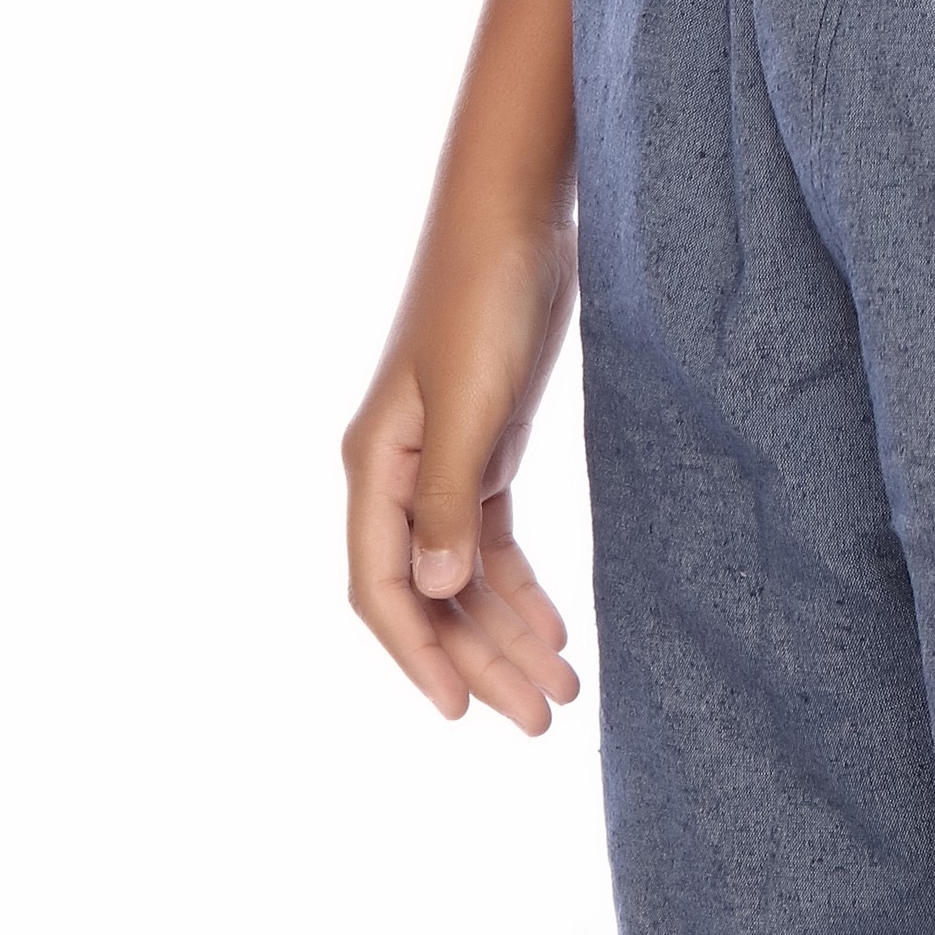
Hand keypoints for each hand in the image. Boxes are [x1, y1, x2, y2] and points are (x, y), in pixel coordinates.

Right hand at [344, 204, 582, 731]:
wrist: (517, 214)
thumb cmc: (482, 297)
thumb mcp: (471, 404)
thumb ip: (450, 501)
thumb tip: (436, 595)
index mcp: (375, 468)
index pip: (384, 589)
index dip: (416, 656)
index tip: (460, 714)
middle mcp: (398, 475)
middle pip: (430, 595)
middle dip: (478, 661)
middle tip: (539, 720)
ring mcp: (441, 462)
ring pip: (464, 574)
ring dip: (505, 632)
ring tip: (559, 692)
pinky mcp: (485, 444)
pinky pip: (492, 538)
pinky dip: (519, 585)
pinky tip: (553, 627)